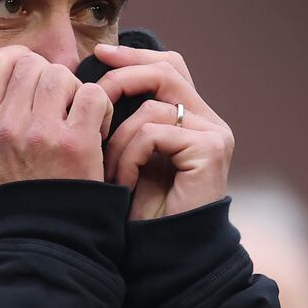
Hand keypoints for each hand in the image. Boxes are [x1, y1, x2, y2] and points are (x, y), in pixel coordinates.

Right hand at [0, 46, 113, 190]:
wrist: (43, 237)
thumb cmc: (19, 191)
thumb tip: (18, 67)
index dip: (16, 58)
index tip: (30, 74)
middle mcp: (7, 124)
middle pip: (32, 63)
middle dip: (49, 77)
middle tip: (59, 104)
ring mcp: (41, 132)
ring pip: (62, 75)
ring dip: (74, 90)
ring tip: (76, 116)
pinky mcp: (76, 143)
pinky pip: (93, 94)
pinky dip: (100, 106)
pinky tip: (95, 127)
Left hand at [93, 44, 233, 219]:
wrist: (161, 253)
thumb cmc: (139, 207)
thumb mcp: (127, 153)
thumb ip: (124, 118)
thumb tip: (93, 79)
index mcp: (191, 117)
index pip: (167, 67)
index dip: (134, 57)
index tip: (100, 54)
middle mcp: (208, 120)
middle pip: (166, 71)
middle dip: (124, 76)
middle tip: (93, 91)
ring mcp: (214, 134)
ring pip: (151, 107)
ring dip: (118, 139)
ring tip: (108, 171)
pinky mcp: (211, 150)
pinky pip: (154, 133)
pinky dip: (129, 156)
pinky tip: (123, 183)